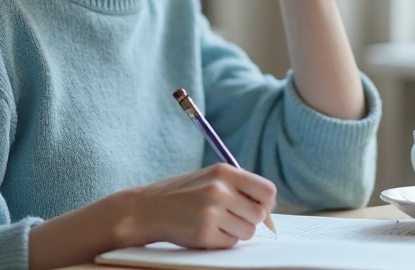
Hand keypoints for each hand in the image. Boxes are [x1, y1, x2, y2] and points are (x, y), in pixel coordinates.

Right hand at [120, 164, 276, 248]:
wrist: (145, 209)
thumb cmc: (182, 194)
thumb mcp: (209, 177)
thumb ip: (238, 187)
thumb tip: (269, 209)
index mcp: (223, 172)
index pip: (267, 190)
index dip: (266, 202)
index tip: (258, 206)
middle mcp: (218, 190)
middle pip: (259, 214)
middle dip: (249, 219)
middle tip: (230, 216)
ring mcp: (210, 213)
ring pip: (248, 232)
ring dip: (236, 231)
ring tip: (215, 222)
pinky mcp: (203, 235)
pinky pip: (230, 243)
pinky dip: (222, 240)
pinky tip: (205, 230)